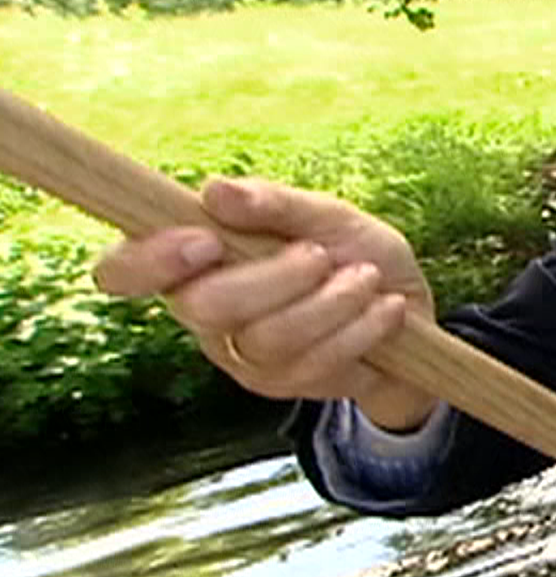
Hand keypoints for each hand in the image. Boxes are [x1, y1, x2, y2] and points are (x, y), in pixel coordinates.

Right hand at [91, 177, 439, 429]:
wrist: (409, 312)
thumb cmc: (353, 254)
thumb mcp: (325, 215)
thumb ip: (274, 203)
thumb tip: (214, 191)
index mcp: (195, 260)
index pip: (126, 269)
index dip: (147, 260)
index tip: (205, 240)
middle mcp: (203, 311)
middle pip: (205, 307)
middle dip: (275, 278)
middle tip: (321, 255)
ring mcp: (239, 354)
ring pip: (267, 338)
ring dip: (331, 303)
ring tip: (368, 277)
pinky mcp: (279, 385)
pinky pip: (311, 362)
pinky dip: (359, 328)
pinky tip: (385, 308)